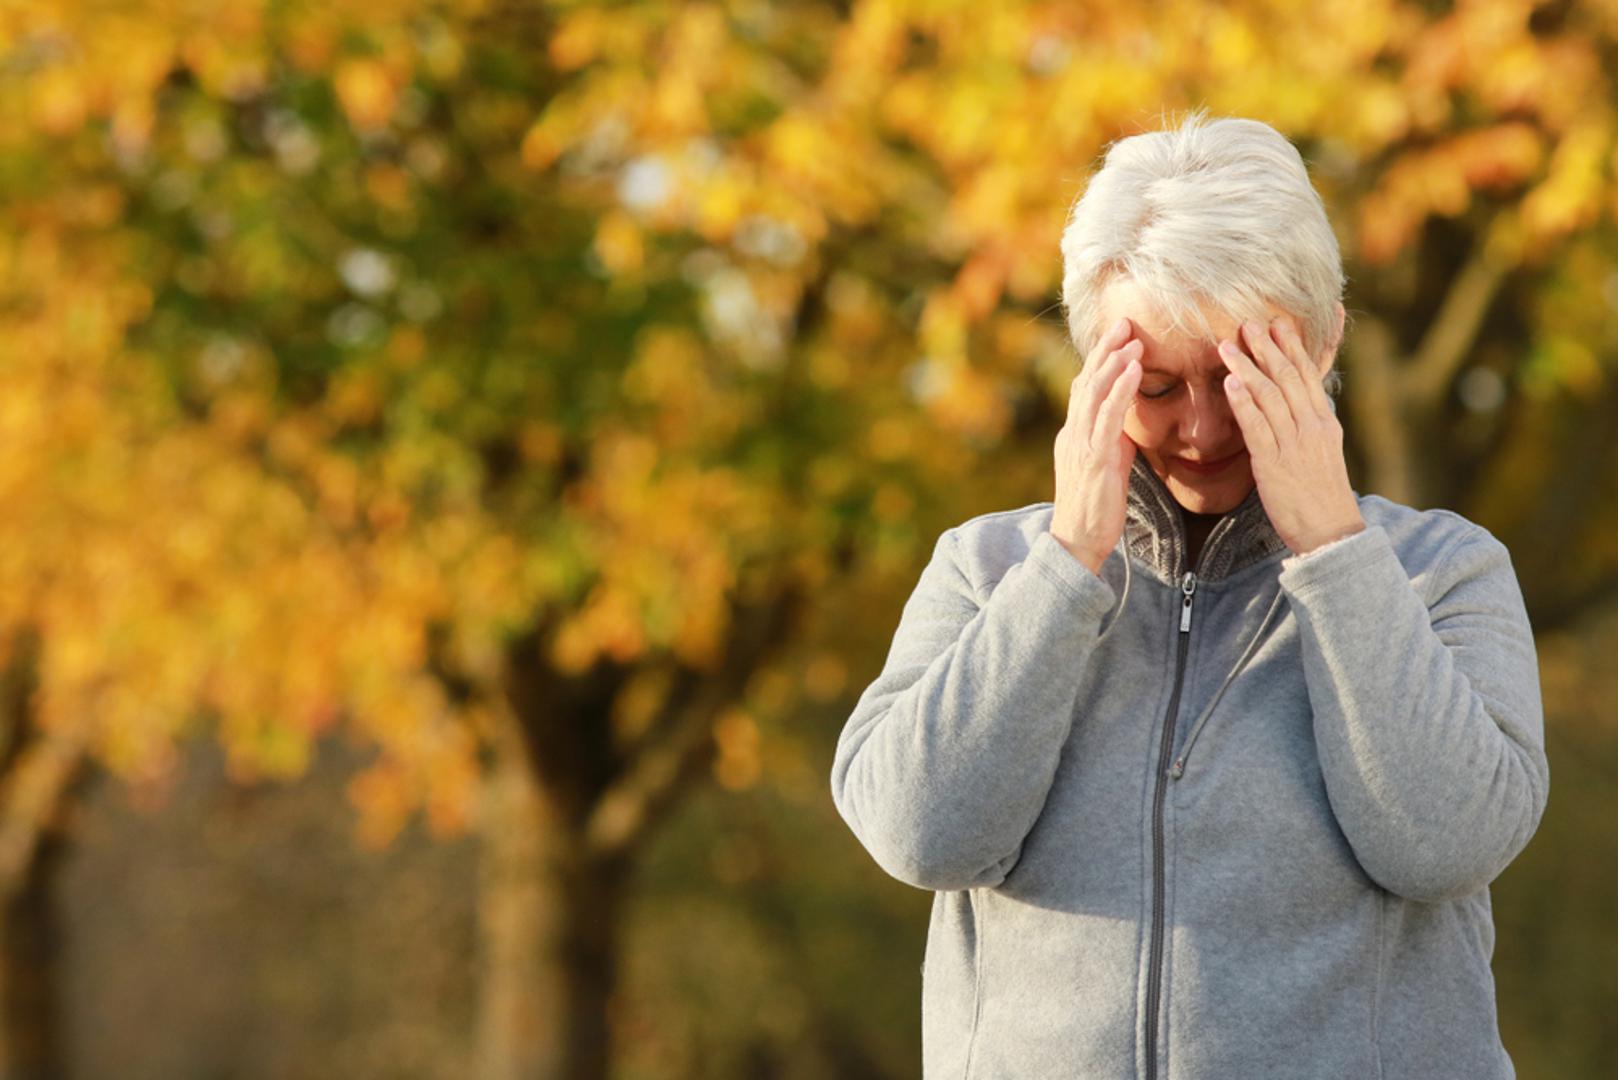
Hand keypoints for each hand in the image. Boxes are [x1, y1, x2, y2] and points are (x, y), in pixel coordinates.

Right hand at [1051, 317, 1142, 574]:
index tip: (1119, 337)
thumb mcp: (1103, 468)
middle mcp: (1073, 433)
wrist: (1077, 543)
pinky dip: (1121, 388)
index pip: (1083, 388)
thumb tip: (1125, 427)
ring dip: (1114, 362)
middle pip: (1086, 380)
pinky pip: (1108, 416)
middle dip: (1105, 350)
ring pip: (1093, 392)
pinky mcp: (1094, 458)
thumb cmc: (1094, 510)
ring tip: (1132, 339)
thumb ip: (1111, 443)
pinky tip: (1135, 369)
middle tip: (1124, 322)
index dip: (1099, 361)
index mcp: (1074, 435)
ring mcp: (1080, 444)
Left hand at [1218, 314, 1364, 555]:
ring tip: (1229, 346)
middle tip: (1250, 322)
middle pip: (1289, 379)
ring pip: (1270, 397)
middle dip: (1268, 348)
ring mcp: (1294, 444)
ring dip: (1248, 368)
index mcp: (1325, 423)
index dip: (1292, 348)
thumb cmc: (1323, 496)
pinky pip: (1257, 427)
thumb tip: (1300, 405)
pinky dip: (1243, 403)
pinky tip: (1229, 384)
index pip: (1308, 376)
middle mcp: (1312, 427)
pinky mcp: (1274, 464)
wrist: (1331, 533)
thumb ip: (1309, 426)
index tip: (1279, 323)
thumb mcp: (1323, 452)